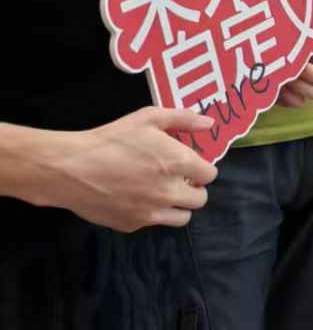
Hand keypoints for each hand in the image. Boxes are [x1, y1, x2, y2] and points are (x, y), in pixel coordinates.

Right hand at [53, 107, 217, 231]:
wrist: (72, 169)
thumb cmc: (113, 139)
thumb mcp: (149, 117)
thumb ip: (183, 119)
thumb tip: (209, 124)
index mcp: (179, 163)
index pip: (209, 175)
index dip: (202, 169)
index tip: (190, 166)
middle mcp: (170, 191)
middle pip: (200, 199)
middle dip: (194, 189)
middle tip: (179, 180)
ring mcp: (152, 212)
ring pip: (182, 218)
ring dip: (179, 206)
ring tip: (163, 193)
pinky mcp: (132, 225)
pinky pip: (154, 223)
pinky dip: (152, 214)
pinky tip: (137, 199)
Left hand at [276, 4, 312, 107]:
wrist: (248, 35)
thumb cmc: (278, 20)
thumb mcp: (296, 9)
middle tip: (298, 66)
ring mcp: (304, 83)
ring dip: (303, 86)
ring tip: (287, 77)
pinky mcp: (289, 95)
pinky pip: (299, 103)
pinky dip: (291, 98)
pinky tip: (280, 88)